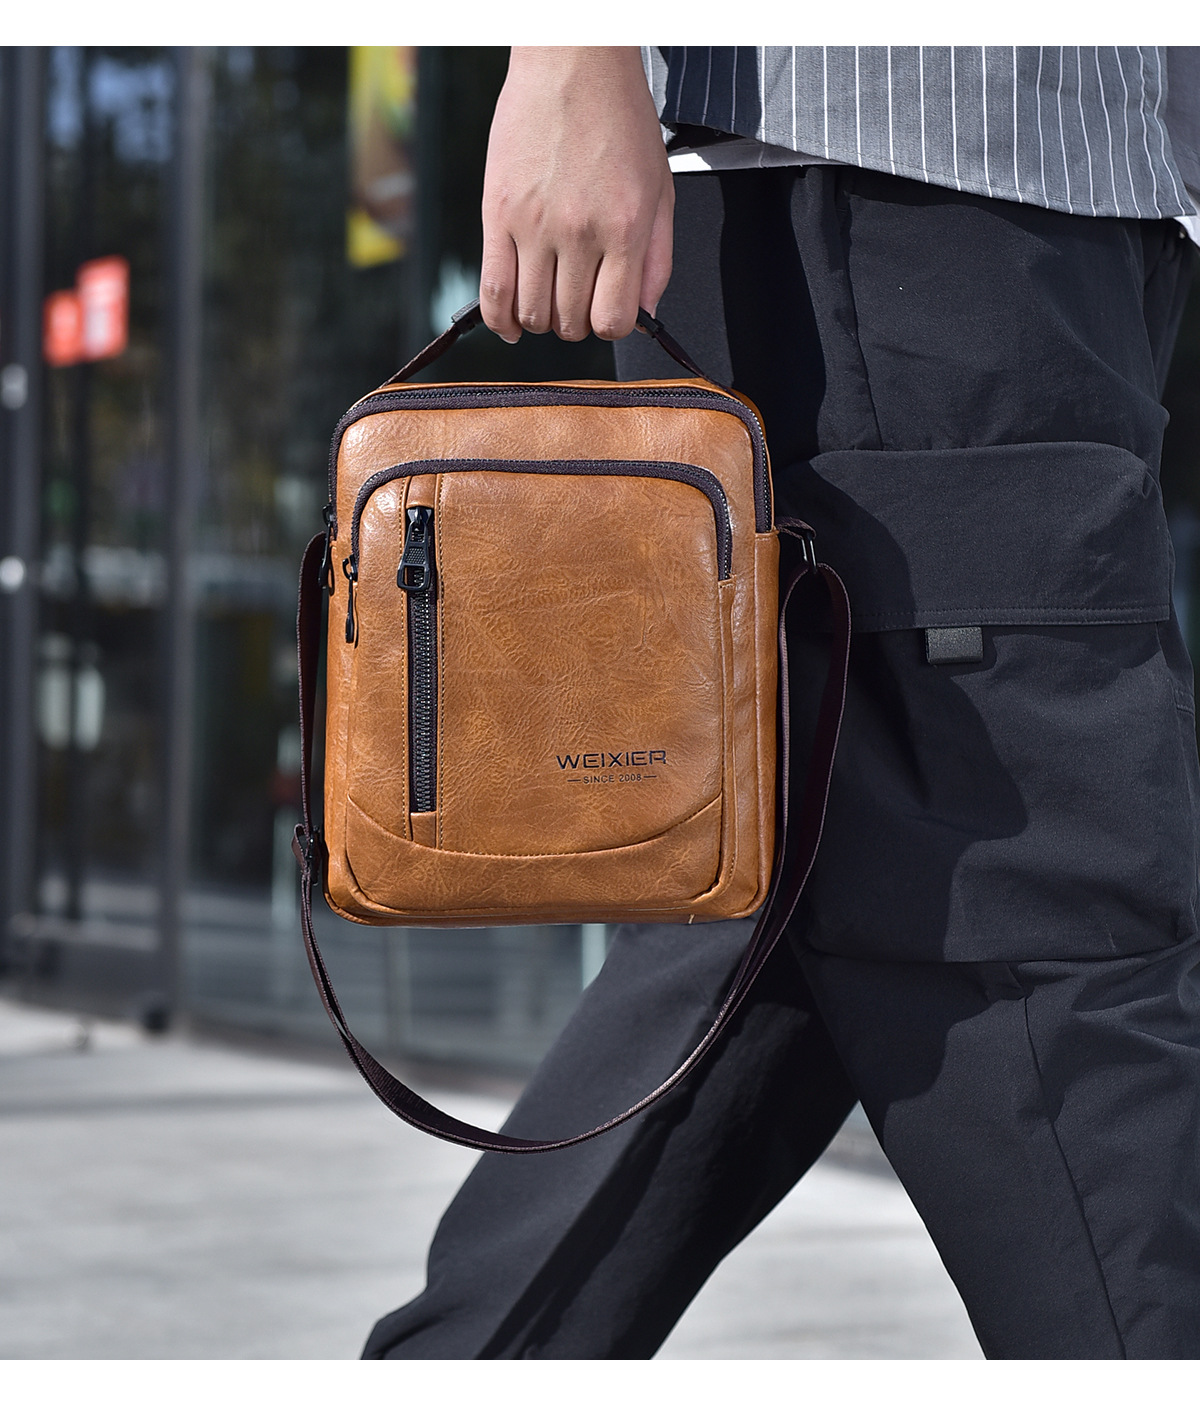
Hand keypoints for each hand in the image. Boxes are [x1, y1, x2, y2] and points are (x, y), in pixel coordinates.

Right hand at [480, 47, 673, 342]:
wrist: (573, 62)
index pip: (614, 320)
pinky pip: (492, 290)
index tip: (606, 311)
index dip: (610, 325)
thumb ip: (657, 257)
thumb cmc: (620, 120)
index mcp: (624, 228)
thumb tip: (646, 314)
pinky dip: (501, 319)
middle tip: (577, 298)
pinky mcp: (498, 213)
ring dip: (542, 320)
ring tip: (548, 300)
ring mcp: (535, 225)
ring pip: (533, 313)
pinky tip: (512, 323)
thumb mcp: (660, 188)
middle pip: (572, 322)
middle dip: (577, 323)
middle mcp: (580, 232)